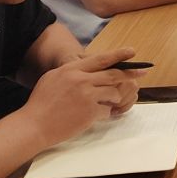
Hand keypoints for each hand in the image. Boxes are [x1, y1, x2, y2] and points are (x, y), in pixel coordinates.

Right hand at [24, 47, 140, 143]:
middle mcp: (81, 79)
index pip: (101, 59)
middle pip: (113, 74)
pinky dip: (104, 114)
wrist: (34, 125)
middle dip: (130, 73)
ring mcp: (87, 96)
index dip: (119, 54)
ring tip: (104, 104)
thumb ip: (72, 71)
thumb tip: (88, 69)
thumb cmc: (41, 103)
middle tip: (142, 73)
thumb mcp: (53, 78)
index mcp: (72, 69)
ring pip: (113, 93)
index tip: (132, 52)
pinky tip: (93, 117)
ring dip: (113, 99)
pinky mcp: (90, 112)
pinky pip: (106, 111)